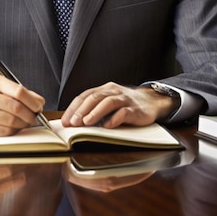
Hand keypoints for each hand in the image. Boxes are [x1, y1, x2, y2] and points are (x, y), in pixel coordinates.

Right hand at [0, 74, 44, 135]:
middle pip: (17, 108)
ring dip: (23, 124)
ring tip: (26, 122)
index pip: (19, 92)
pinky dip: (13, 131)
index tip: (39, 106)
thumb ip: (17, 91)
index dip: (33, 101)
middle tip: (35, 117)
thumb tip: (39, 101)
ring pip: (12, 122)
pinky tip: (14, 127)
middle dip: (31, 115)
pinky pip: (3, 132)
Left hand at [60, 82, 178, 127]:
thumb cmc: (125, 104)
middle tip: (73, 123)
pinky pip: (124, 112)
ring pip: (108, 102)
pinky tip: (108, 126)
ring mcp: (124, 99)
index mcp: (104, 89)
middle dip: (82, 111)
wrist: (151, 101)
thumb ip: (95, 108)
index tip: (65, 121)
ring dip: (96, 113)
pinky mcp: (135, 109)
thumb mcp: (109, 103)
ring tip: (86, 123)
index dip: (74, 108)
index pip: (85, 96)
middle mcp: (113, 91)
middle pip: (94, 98)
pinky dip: (115, 119)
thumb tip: (74, 122)